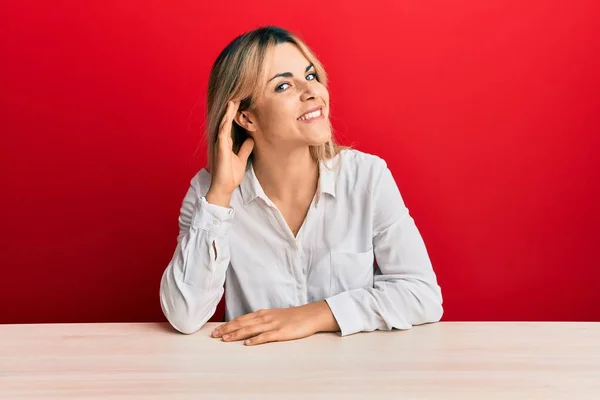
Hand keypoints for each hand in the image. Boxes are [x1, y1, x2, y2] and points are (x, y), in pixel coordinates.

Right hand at [206, 100, 254, 206]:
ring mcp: (220, 144)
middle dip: (231, 109)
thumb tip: (251, 140)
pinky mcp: (220, 149)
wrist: (224, 188)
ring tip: (232, 101)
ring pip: (224, 124)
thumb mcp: (241, 159)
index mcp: (227, 142)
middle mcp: (222, 141)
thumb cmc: (230, 175)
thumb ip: (245, 149)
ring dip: (227, 113)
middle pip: (226, 121)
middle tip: (237, 94)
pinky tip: (227, 117)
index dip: (235, 113)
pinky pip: (222, 134)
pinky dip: (225, 125)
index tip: (241, 102)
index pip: (231, 124)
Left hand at [211, 301, 339, 345]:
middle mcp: (265, 318)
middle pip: (243, 324)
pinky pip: (267, 336)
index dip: (228, 325)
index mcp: (262, 314)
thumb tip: (246, 327)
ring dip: (237, 334)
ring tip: (225, 339)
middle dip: (227, 330)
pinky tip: (248, 343)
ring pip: (252, 329)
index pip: (241, 319)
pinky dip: (256, 339)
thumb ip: (260, 321)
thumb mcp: (273, 316)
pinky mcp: (281, 332)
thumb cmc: (291, 317)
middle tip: (214, 336)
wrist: (310, 315)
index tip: (216, 331)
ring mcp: (273, 324)